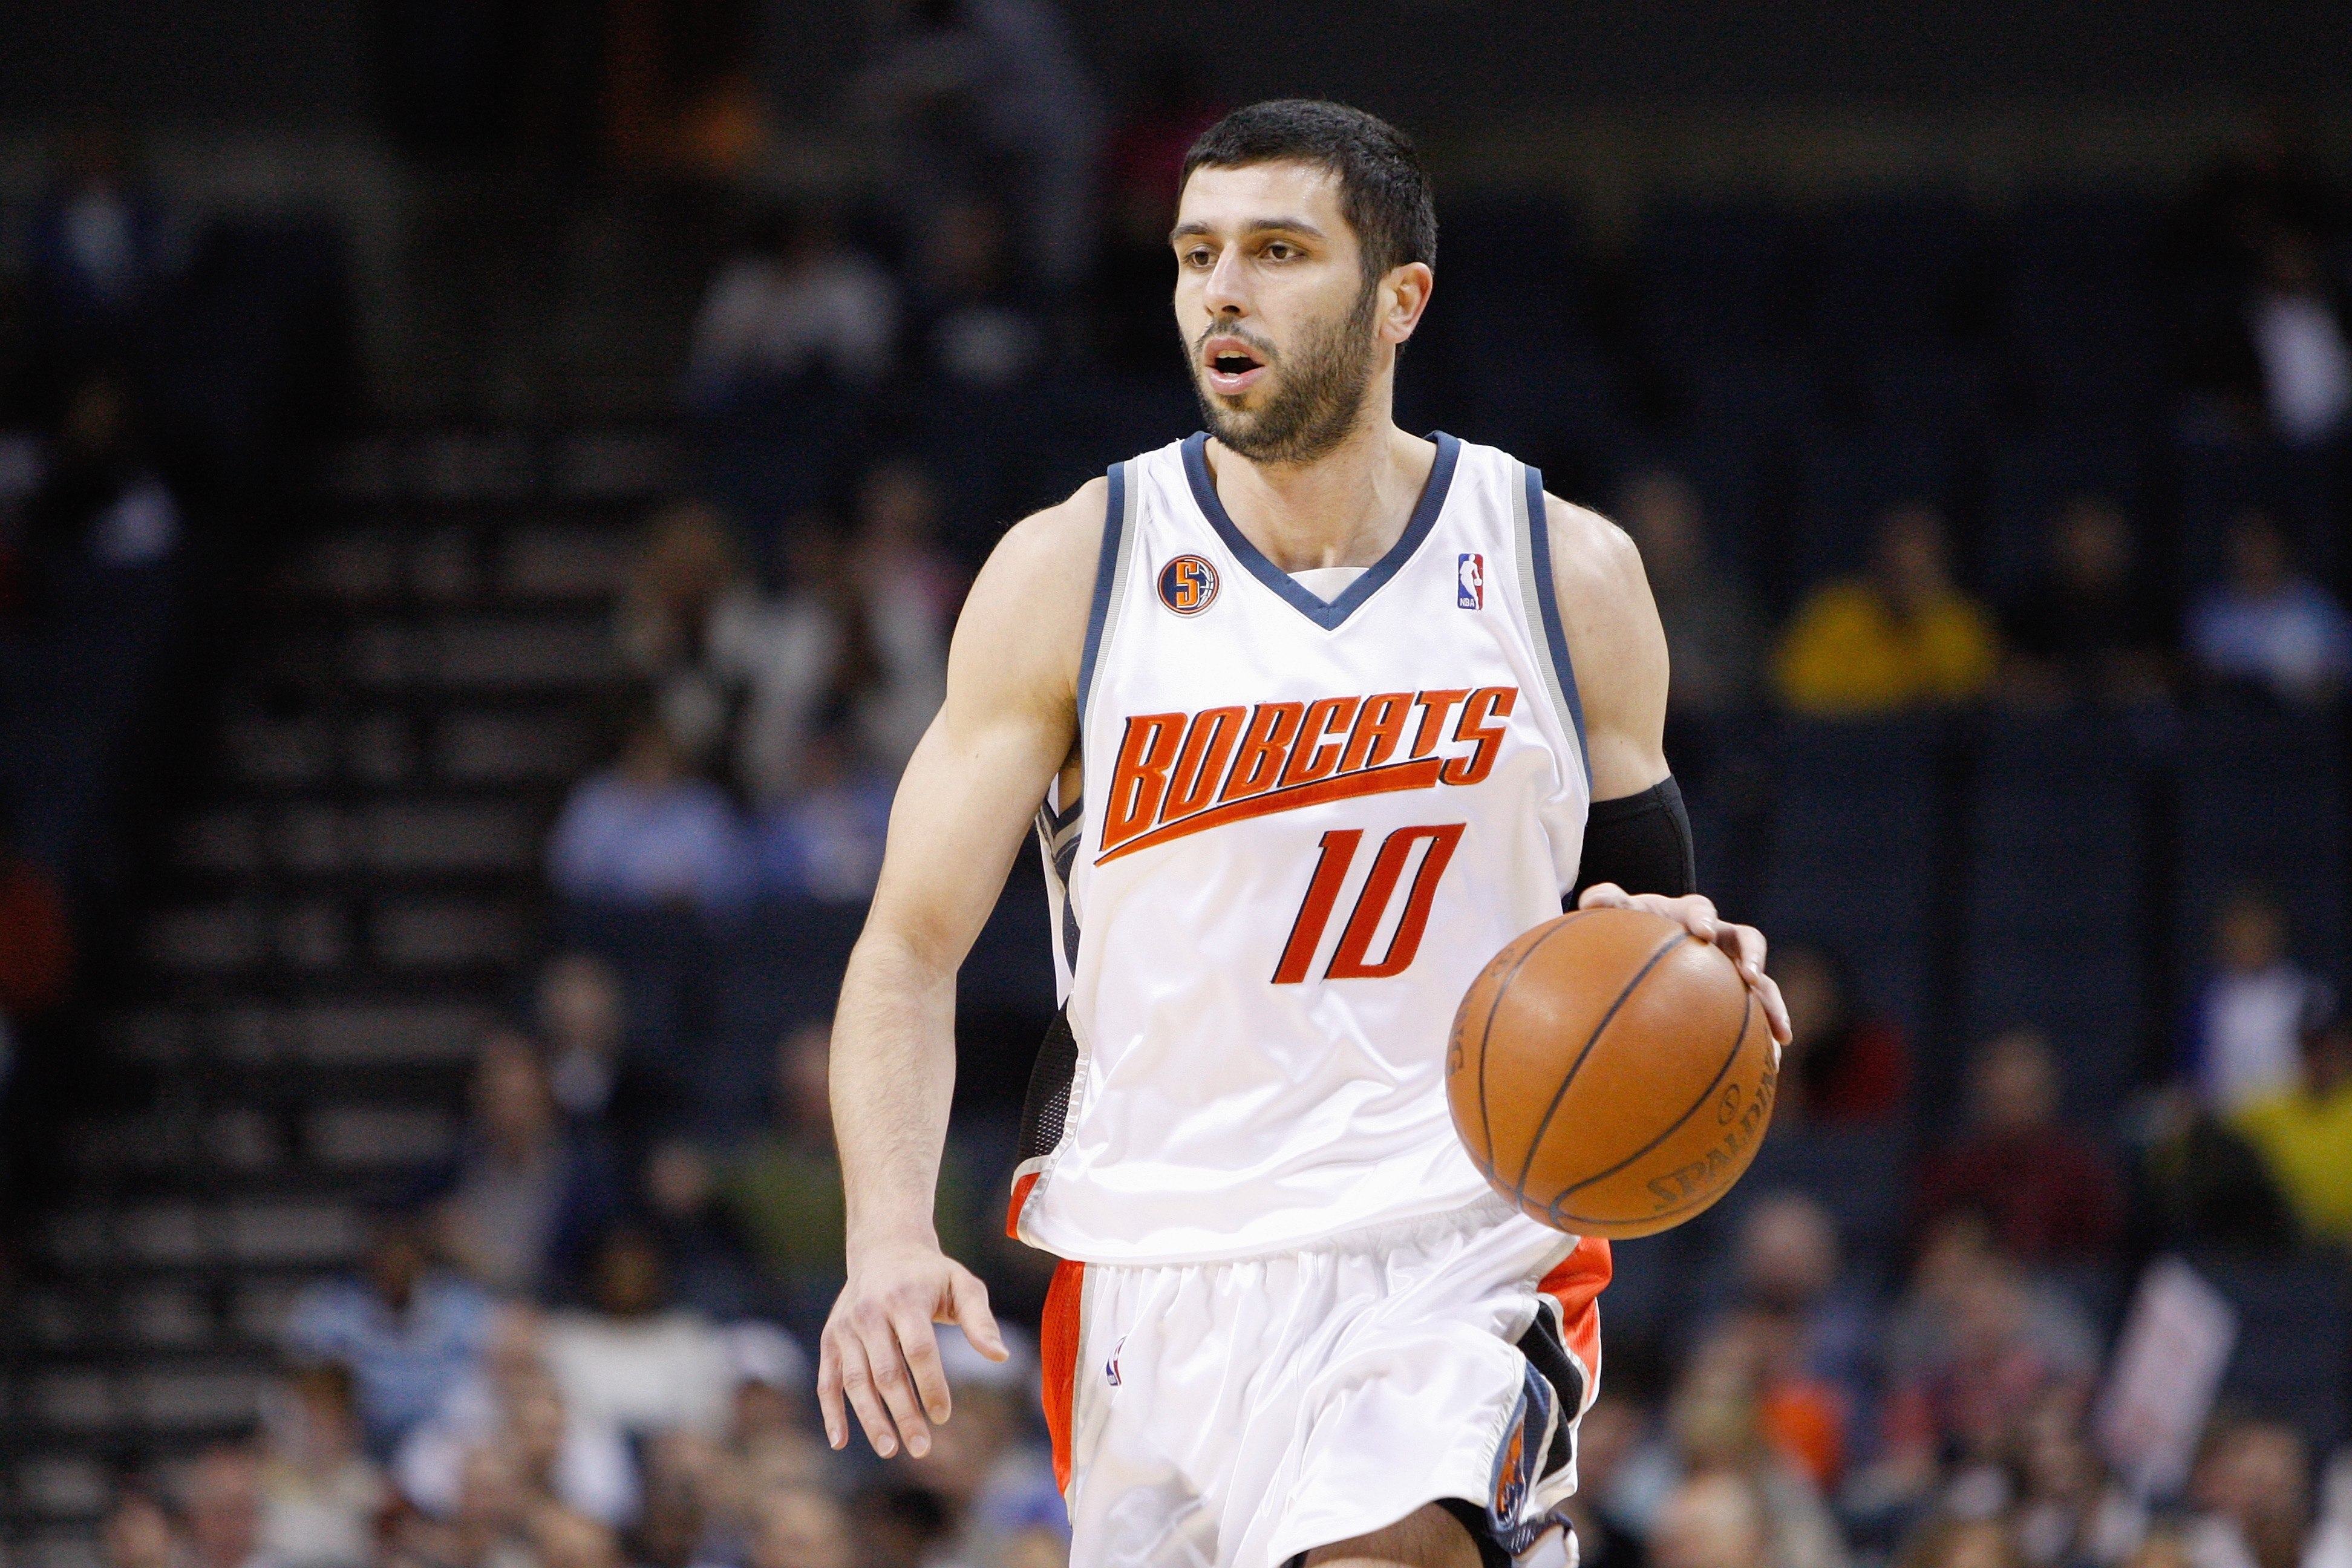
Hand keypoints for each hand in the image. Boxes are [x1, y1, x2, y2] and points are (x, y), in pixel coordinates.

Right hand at [818, 1239, 1006, 1458]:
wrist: (884, 1248)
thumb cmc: (931, 1274)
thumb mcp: (962, 1284)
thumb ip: (980, 1320)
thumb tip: (1001, 1357)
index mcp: (905, 1299)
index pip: (918, 1350)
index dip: (931, 1385)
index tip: (944, 1415)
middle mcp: (870, 1313)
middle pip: (887, 1372)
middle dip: (904, 1413)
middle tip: (922, 1448)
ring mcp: (846, 1327)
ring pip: (855, 1381)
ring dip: (870, 1419)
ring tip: (890, 1449)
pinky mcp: (830, 1338)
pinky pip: (827, 1379)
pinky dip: (831, 1411)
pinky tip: (841, 1441)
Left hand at [1575, 883, 1791, 1059]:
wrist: (1644, 948)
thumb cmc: (1631, 928)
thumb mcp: (1618, 916)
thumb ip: (1605, 901)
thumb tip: (1595, 898)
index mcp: (1689, 914)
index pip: (1701, 909)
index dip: (1703, 918)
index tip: (1701, 932)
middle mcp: (1719, 938)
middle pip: (1747, 941)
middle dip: (1753, 957)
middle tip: (1750, 976)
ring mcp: (1731, 967)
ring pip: (1762, 982)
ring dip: (1773, 1003)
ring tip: (1781, 1033)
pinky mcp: (1736, 995)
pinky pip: (1756, 1014)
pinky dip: (1764, 1036)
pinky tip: (1771, 1066)